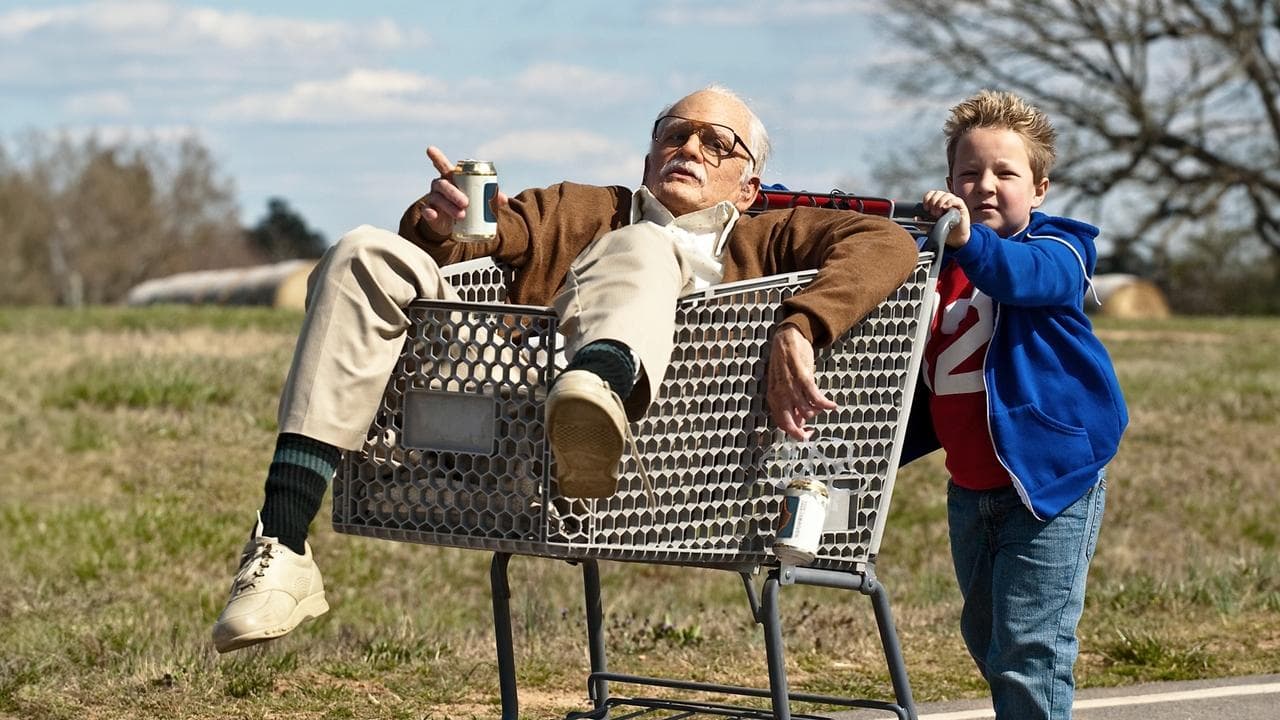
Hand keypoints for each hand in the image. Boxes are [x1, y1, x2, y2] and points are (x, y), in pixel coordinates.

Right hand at [420, 146, 508, 236]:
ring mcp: (433, 198)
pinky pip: (427, 211)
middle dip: (454, 193)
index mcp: (451, 179)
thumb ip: (491, 196)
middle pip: (443, 185)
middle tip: (466, 203)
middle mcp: (439, 186)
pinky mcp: (430, 212)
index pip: (442, 166)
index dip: (436, 157)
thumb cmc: (468, 205)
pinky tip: (433, 215)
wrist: (455, 225)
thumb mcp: (479, 199)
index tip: (430, 149)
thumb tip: (504, 200)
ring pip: (438, 199)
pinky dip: (429, 213)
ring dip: (449, 206)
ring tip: (462, 215)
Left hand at [767, 325, 837, 440]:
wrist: (786, 338)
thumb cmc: (785, 362)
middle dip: (802, 433)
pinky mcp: (803, 376)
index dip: (794, 433)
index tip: (806, 433)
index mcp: (773, 397)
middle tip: (812, 432)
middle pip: (790, 424)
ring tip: (821, 406)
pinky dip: (826, 404)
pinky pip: (816, 397)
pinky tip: (832, 405)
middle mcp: (779, 394)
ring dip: (817, 411)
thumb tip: (799, 422)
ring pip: (807, 411)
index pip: (782, 424)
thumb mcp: (782, 385)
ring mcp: (790, 386)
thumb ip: (788, 403)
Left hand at [921, 190, 970, 247]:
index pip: (931, 193)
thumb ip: (923, 222)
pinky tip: (945, 207)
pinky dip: (950, 202)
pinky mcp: (962, 207)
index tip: (925, 208)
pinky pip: (957, 200)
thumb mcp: (930, 226)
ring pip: (947, 195)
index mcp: (938, 201)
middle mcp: (946, 200)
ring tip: (938, 213)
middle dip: (933, 201)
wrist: (954, 237)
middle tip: (932, 212)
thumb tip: (916, 218)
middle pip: (938, 192)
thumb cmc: (943, 229)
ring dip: (940, 202)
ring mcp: (954, 202)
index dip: (927, 198)